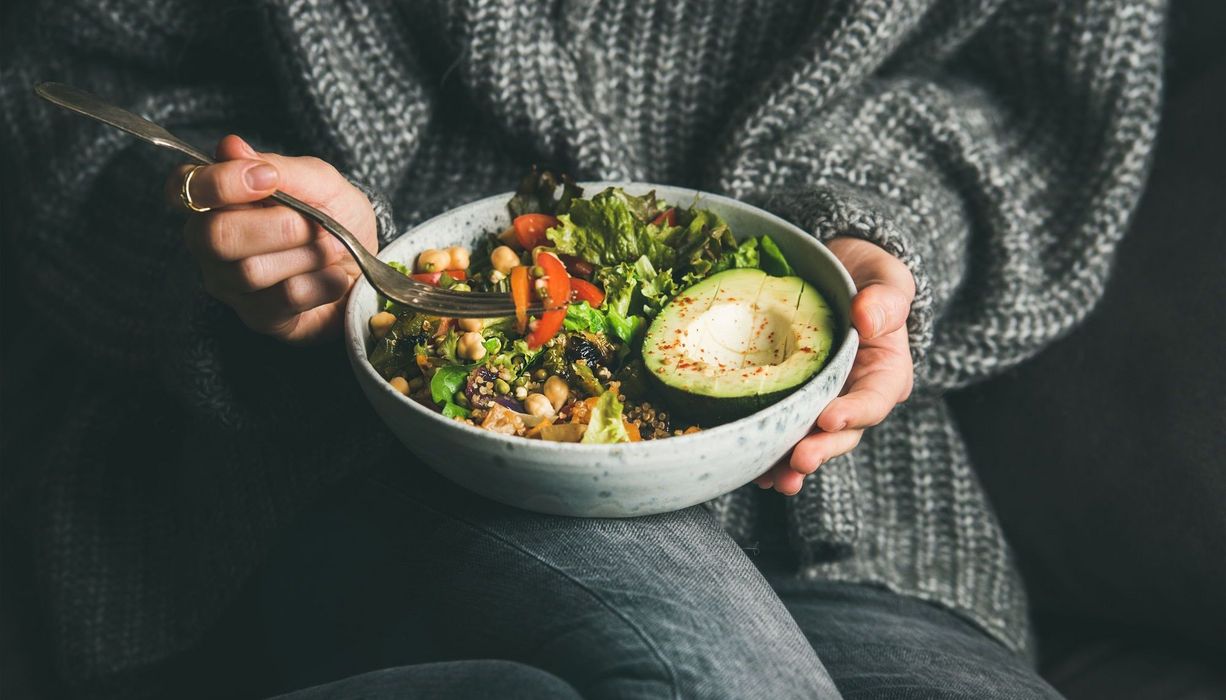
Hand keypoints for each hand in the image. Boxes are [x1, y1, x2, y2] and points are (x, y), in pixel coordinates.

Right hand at [166, 135, 377, 342]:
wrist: (369, 264)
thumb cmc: (336, 218)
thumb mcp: (320, 182)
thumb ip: (278, 167)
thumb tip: (230, 146)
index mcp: (217, 200)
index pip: (185, 188)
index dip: (219, 183)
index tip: (268, 179)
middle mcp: (211, 244)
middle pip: (215, 236)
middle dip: (278, 226)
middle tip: (315, 223)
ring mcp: (231, 285)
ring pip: (251, 271)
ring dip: (308, 255)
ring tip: (331, 248)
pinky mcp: (260, 318)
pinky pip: (284, 299)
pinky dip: (322, 283)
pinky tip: (335, 277)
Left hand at [754, 236, 914, 494]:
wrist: (835, 275)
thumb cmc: (866, 278)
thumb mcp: (885, 279)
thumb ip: (885, 299)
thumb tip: (867, 318)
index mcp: (884, 373)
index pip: (874, 399)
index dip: (853, 414)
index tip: (829, 420)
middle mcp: (854, 396)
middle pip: (842, 433)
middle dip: (820, 450)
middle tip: (799, 460)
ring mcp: (823, 403)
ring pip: (810, 441)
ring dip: (791, 464)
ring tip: (773, 480)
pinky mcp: (794, 403)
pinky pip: (782, 430)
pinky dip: (767, 449)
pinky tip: (750, 466)